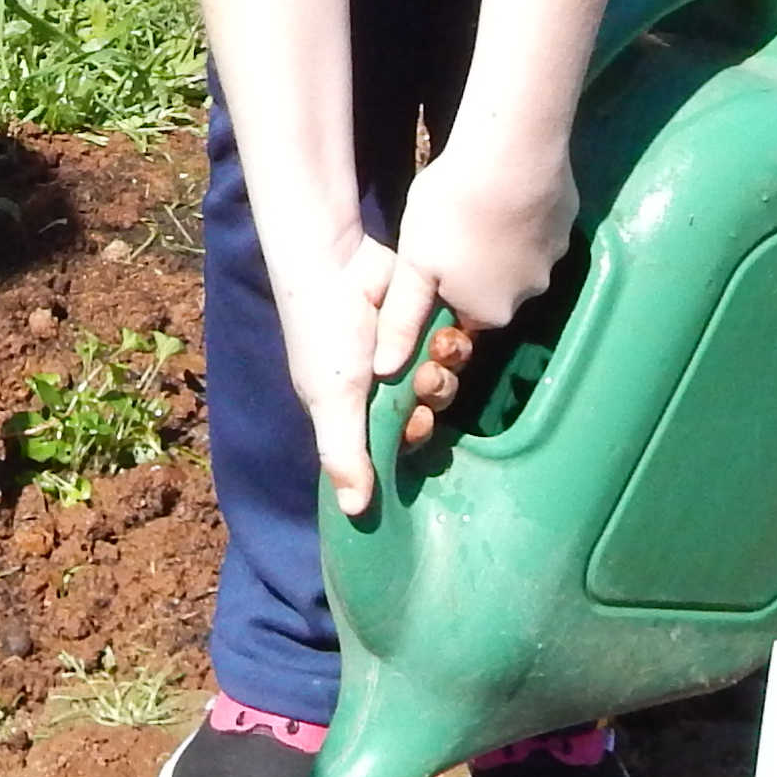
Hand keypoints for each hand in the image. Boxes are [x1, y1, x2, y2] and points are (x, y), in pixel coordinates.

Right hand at [248, 213, 467, 516]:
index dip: (414, 437)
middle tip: (426, 379)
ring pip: (444, 376)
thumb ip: (344, 455)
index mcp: (354, 409)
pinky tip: (447, 329)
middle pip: (426, 408)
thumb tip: (353, 513)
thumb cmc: (324, 336)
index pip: (395, 441)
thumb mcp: (331, 400)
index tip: (418, 423)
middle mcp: (382, 385)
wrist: (336, 263)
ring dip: (445, 367)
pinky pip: (452, 344)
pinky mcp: (425, 320)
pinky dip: (452, 340)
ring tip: (437, 346)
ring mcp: (406, 351)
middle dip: (432, 396)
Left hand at [391, 134, 577, 335]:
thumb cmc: (451, 211)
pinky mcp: (570, 222)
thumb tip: (385, 371)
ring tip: (481, 206)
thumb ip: (402, 319)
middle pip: (496, 291)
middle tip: (454, 228)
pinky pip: (541, 229)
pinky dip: (524, 217)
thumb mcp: (413, 267)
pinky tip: (508, 191)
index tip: (434, 260)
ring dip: (502, 243)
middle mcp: (530, 295)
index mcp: (490, 313)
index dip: (446, 291)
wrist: (511, 151)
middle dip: (476, 269)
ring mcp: (556, 258)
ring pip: (520, 260)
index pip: (464, 316)